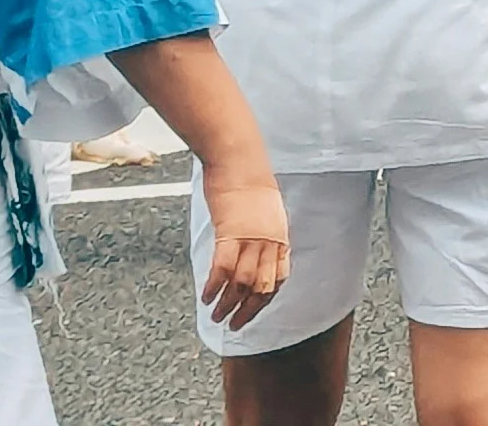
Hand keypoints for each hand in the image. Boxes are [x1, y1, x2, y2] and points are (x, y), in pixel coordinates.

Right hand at [193, 159, 290, 327]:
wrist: (240, 161)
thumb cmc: (251, 182)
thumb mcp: (267, 211)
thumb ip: (264, 233)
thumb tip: (254, 250)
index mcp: (281, 235)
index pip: (280, 276)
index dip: (267, 298)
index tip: (255, 311)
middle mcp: (270, 240)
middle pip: (262, 285)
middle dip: (249, 310)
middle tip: (234, 325)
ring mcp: (251, 238)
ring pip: (242, 282)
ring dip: (228, 304)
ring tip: (216, 317)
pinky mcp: (230, 233)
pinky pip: (222, 268)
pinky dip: (214, 287)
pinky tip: (206, 297)